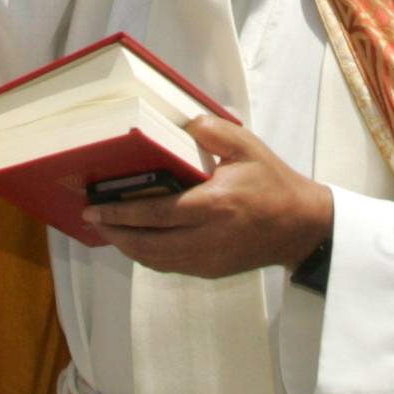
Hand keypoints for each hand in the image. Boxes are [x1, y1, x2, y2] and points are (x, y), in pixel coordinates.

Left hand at [84, 112, 333, 280]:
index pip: (156, 214)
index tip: (95, 208)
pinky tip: (137, 242)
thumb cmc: (273, 182)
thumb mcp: (248, 147)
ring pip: (155, 260)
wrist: (301, 227)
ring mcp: (208, 259)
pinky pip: (170, 266)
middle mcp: (207, 238)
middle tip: (92, 219)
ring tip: (109, 230)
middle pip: (148, 244)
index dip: (121, 214)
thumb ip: (213, 130)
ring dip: (128, 247)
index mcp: (214, 205)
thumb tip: (181, 123)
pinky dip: (148, 256)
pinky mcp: (211, 271)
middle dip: (115, 233)